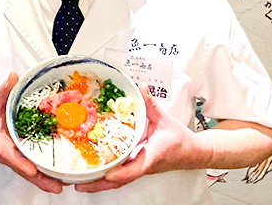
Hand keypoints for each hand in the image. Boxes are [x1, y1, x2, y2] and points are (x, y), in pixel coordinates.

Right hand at [0, 72, 63, 193]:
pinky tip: (64, 176)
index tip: (32, 170)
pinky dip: (48, 174)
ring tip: (66, 184)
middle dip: (41, 180)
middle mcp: (9, 156)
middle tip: (58, 186)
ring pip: (32, 174)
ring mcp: (18, 160)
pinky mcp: (25, 160)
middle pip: (25, 171)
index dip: (21, 164)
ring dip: (47, 180)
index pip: (10, 156)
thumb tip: (14, 76)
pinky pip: (37, 169)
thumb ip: (3, 91)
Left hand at [76, 83, 213, 192]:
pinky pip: (119, 175)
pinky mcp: (137, 168)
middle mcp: (143, 165)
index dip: (121, 172)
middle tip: (80, 183)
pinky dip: (105, 176)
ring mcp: (139, 168)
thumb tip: (141, 87)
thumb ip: (150, 104)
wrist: (192, 153)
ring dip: (99, 183)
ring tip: (80, 182)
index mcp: (152, 155)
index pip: (136, 168)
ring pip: (118, 181)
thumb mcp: (165, 119)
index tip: (108, 174)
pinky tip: (92, 173)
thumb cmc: (180, 140)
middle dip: (99, 184)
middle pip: (119, 180)